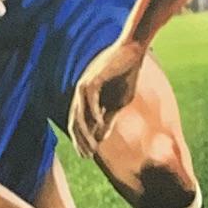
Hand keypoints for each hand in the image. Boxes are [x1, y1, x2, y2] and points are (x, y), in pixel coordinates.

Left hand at [68, 37, 145, 151]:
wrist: (132, 51)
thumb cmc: (126, 74)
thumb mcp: (118, 103)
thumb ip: (108, 118)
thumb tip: (100, 138)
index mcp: (85, 98)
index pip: (78, 123)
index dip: (80, 141)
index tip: (88, 156)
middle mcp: (80, 92)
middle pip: (74, 121)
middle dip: (79, 141)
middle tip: (86, 156)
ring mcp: (85, 84)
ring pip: (79, 113)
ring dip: (85, 132)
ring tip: (91, 146)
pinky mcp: (93, 78)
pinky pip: (90, 99)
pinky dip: (93, 113)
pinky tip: (98, 125)